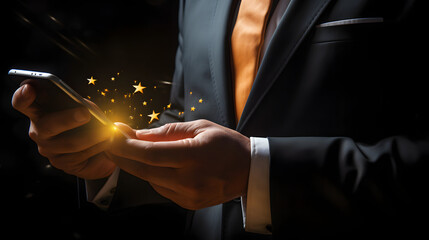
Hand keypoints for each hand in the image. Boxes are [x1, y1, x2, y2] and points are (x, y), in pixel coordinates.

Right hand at [11, 82, 121, 179]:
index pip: (23, 103)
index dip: (23, 96)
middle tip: (86, 114)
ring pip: (70, 143)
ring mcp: (48, 149)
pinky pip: (81, 156)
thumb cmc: (89, 123)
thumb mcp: (85, 110)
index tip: (30, 88)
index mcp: (40, 111)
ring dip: (93, 135)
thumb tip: (86, 109)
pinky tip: (107, 141)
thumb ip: (81, 106)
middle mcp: (39, 131)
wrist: (99, 150)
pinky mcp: (61, 163)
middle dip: (68, 119)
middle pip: (47, 125)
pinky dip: (97, 147)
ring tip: (108, 129)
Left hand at [109, 119, 250, 209]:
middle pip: (144, 170)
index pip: (150, 153)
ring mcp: (188, 195)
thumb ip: (167, 132)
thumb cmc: (227, 145)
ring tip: (133, 150)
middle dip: (123, 156)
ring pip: (151, 181)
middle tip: (110, 143)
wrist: (250, 171)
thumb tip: (137, 134)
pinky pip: (162, 189)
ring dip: (137, 166)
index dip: (126, 145)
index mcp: (194, 157)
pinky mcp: (188, 204)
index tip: (112, 135)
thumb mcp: (199, 128)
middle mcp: (189, 180)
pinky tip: (156, 165)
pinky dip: (153, 176)